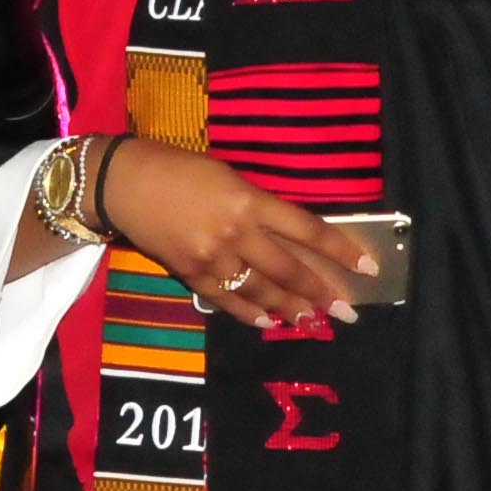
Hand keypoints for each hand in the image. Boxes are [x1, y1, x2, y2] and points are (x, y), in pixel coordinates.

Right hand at [100, 140, 379, 329]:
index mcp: (249, 200)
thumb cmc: (178, 168)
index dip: (341, 251)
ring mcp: (212, 257)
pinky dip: (249, 312)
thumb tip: (290, 236)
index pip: (308, 230)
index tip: (368, 268)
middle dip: (322, 293)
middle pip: (289, 269)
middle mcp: (236, 232)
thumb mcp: (228, 176)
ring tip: (314, 322)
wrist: (121, 182)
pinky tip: (268, 322)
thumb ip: (258, 207)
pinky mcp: (189, 274)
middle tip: (348, 313)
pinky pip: (226, 299)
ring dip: (291, 309)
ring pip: (261, 291)